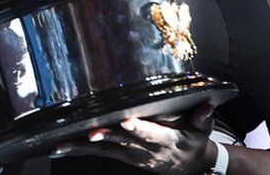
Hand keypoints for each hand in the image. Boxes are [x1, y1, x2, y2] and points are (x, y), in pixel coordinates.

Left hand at [50, 103, 217, 173]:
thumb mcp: (203, 130)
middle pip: (124, 142)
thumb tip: (207, 105)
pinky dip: (81, 150)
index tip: (127, 121)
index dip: (139, 128)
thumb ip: (203, 117)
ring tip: (64, 144)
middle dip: (108, 137)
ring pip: (107, 150)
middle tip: (92, 132)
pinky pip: (100, 153)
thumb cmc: (194, 141)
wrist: (190, 165)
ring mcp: (133, 155)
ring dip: (85, 147)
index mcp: (167, 139)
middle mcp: (147, 149)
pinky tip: (62, 147)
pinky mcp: (124, 156)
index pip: (151, 133)